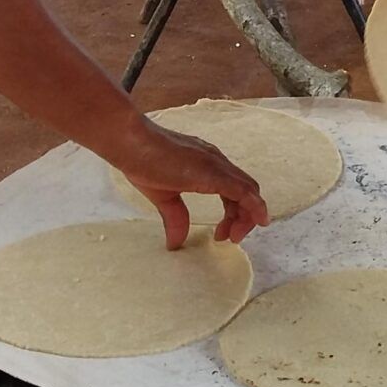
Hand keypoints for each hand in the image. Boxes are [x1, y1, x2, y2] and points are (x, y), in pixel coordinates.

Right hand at [105, 122, 270, 247]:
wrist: (130, 143)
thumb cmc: (142, 162)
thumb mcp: (163, 195)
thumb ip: (175, 217)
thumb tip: (175, 243)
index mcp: (207, 166)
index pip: (235, 189)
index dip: (236, 212)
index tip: (223, 233)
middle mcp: (216, 161)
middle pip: (247, 190)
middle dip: (245, 217)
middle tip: (231, 238)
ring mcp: (216, 164)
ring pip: (248, 190)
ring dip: (247, 216)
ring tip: (232, 236)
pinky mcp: (212, 171)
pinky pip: (241, 190)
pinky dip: (253, 205)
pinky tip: (256, 220)